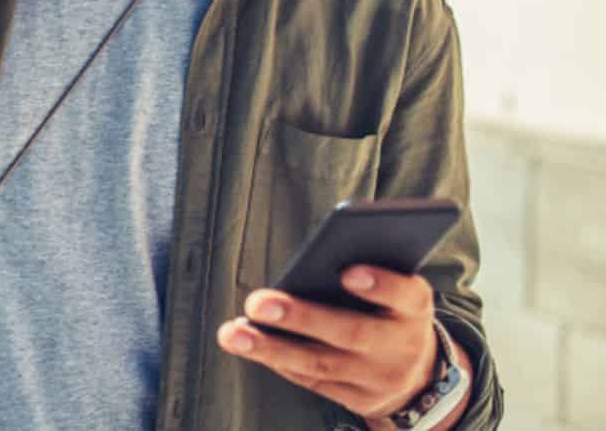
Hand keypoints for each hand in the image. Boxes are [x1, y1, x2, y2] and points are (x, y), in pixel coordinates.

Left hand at [216, 266, 445, 425]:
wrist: (420, 375)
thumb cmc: (391, 310)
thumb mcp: (396, 289)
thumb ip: (369, 271)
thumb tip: (319, 254)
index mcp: (415, 308)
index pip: (406, 295)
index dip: (380, 285)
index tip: (349, 272)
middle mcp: (402, 346)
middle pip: (351, 332)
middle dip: (302, 317)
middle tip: (257, 302)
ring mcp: (380, 378)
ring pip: (322, 362)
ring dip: (271, 348)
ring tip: (233, 333)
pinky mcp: (358, 399)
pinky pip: (313, 381)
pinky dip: (279, 362)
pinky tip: (250, 346)